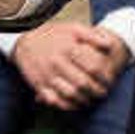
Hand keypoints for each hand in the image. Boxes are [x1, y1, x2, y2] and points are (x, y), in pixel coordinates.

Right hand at [13, 24, 130, 110]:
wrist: (24, 42)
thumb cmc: (52, 35)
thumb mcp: (72, 28)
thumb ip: (92, 35)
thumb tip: (109, 45)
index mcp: (68, 49)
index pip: (93, 67)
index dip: (105, 75)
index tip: (110, 80)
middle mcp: (57, 63)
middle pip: (83, 83)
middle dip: (97, 90)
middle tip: (103, 92)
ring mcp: (47, 76)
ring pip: (70, 94)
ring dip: (85, 99)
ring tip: (92, 99)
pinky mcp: (39, 86)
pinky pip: (55, 100)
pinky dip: (68, 105)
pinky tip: (76, 104)